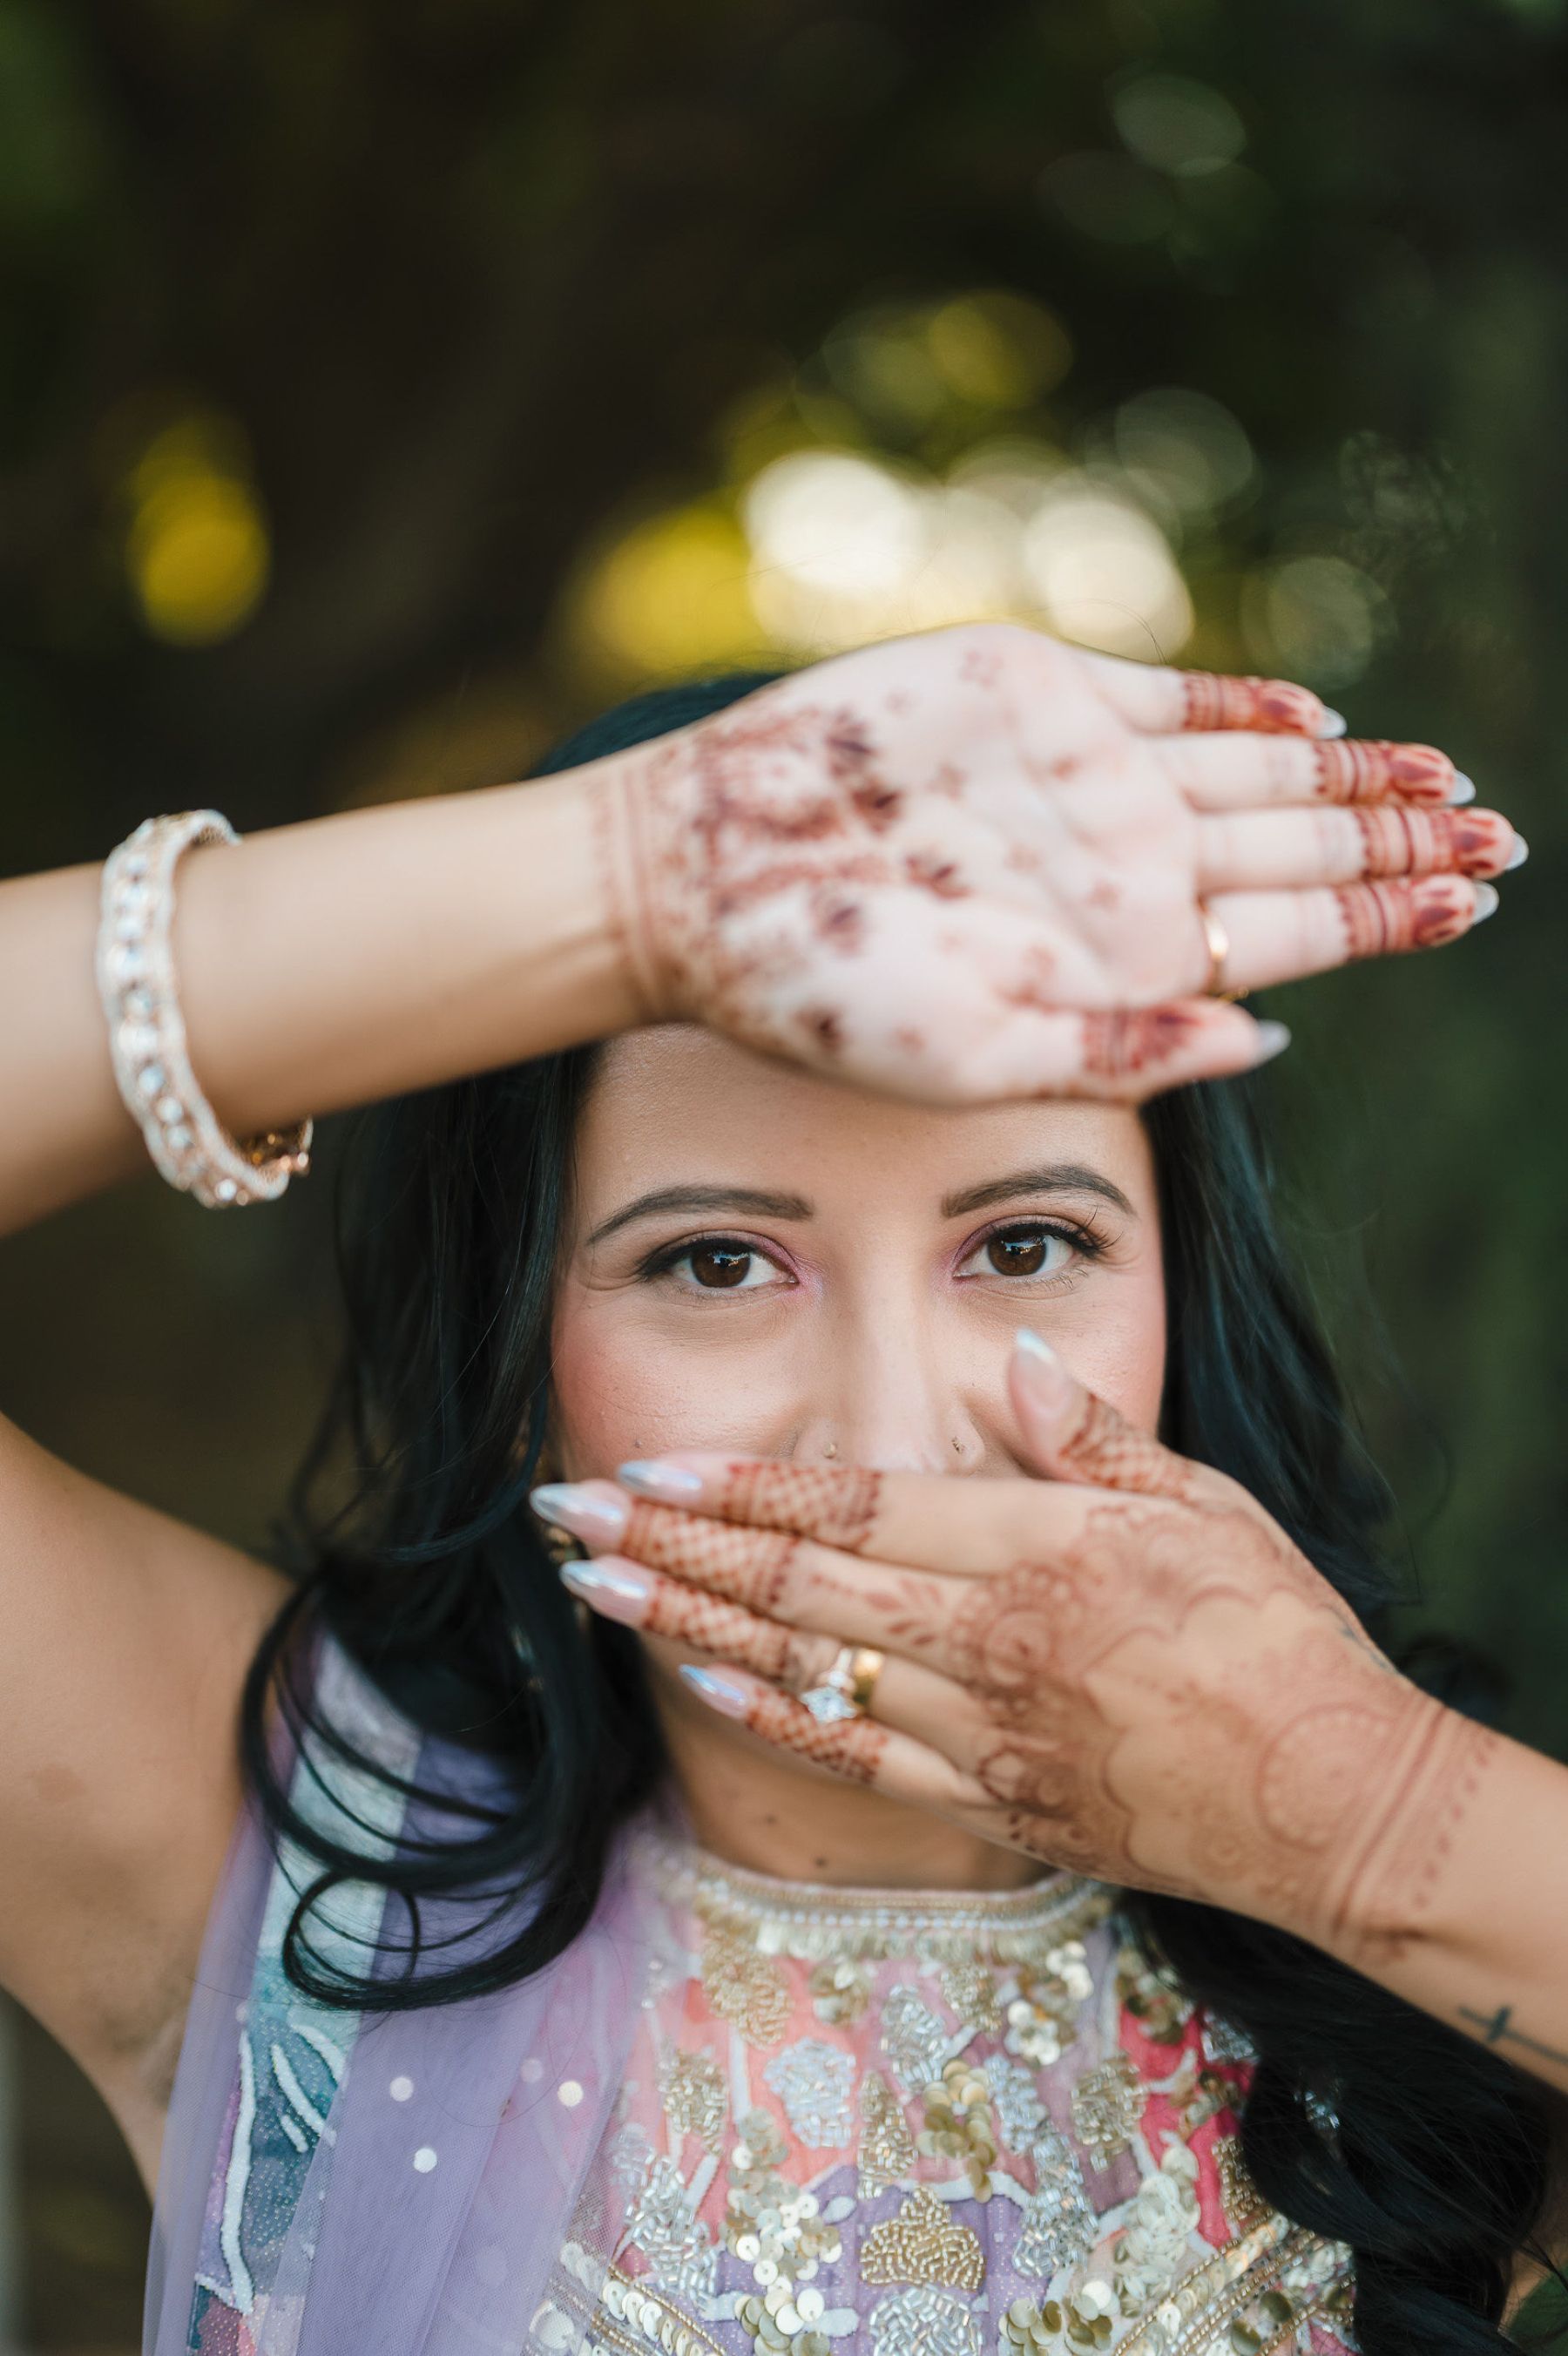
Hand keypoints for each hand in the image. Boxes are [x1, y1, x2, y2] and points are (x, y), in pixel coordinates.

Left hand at [531, 1335, 1495, 1964]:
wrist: (1331, 1797)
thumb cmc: (1276, 1633)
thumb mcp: (1204, 1503)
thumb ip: (1092, 1434)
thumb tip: (1012, 1351)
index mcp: (1035, 1549)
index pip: (854, 1504)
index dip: (739, 1483)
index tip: (647, 1464)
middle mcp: (985, 1638)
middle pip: (794, 1583)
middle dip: (671, 1543)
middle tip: (567, 1516)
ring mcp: (976, 1728)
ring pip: (797, 1668)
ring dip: (684, 1623)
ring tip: (593, 1588)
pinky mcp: (986, 1801)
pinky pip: (850, 1757)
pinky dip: (764, 1719)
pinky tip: (693, 1681)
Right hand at [587, 621, 1517, 1103]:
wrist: (700, 873)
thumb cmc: (819, 990)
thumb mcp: (976, 1056)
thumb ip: (1125, 1049)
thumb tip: (1270, 1041)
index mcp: (1123, 955)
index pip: (1296, 933)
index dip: (1394, 914)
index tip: (1481, 901)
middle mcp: (1124, 864)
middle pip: (1303, 850)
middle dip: (1406, 846)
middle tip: (1503, 841)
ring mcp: (1089, 776)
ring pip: (1264, 771)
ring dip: (1361, 775)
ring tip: (1451, 781)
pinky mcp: (1040, 693)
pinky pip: (1177, 696)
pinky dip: (1255, 704)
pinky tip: (1325, 713)